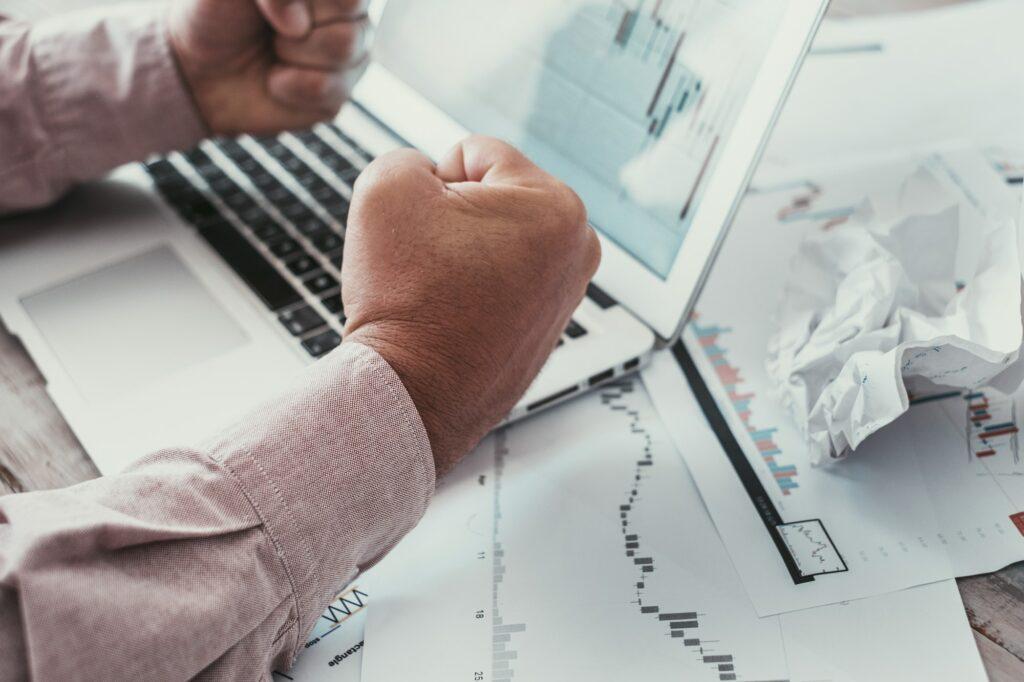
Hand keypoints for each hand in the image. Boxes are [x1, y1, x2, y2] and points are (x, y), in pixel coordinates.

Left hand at [167, 0, 369, 135]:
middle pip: (352, 20)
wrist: (200, 69)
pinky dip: (290, 86)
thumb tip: (297, 26)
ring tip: (274, 52)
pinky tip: (277, 81)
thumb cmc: (218, 15)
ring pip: (344, 49)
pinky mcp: (336, 96)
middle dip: (299, 27)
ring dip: (293, 53)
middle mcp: (347, 18)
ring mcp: (348, 59)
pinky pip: (327, 89)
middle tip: (273, 27)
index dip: (310, 1)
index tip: (270, 10)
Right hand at [342, 136, 600, 473]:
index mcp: (559, 206)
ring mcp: (568, 294)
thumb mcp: (387, 186)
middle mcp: (579, 250)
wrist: (410, 395)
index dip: (431, 184)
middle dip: (453, 217)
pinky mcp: (546, 329)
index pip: (475, 155)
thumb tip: (431, 179)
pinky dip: (472, 290)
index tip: (424, 231)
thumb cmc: (405, 298)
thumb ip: (410, 157)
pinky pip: (499, 284)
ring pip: (494, 241)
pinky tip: (451, 316)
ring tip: (439, 291)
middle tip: (429, 262)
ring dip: (461, 252)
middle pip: (493, 198)